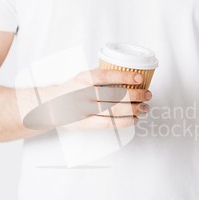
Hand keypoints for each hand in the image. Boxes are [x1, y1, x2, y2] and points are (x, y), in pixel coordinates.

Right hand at [23, 68, 151, 129]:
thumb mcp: (82, 77)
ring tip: (145, 107)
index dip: (125, 76)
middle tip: (147, 94)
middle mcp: (83, 93)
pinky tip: (134, 118)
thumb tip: (132, 77)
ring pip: (114, 110)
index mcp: (83, 78)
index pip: (106, 76)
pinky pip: (109, 123)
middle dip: (135, 95)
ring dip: (134, 109)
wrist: (51, 105)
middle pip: (114, 95)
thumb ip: (101, 77)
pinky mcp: (86, 123)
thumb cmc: (72, 90)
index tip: (140, 77)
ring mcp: (84, 110)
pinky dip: (125, 121)